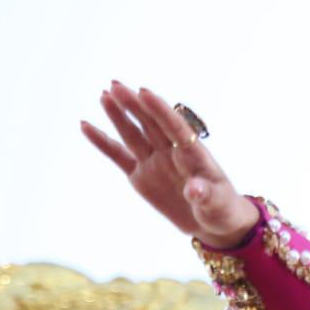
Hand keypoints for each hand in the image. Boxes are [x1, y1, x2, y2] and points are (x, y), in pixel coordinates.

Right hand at [80, 80, 259, 245]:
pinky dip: (102, 142)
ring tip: (105, 94)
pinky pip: (118, 156)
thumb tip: (194, 189)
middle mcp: (172, 153)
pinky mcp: (140, 175)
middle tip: (115, 84)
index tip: (145, 92)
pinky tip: (86, 126)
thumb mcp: (217, 204)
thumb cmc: (222, 210)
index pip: (175, 128)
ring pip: (133, 134)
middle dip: (134, 104)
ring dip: (119, 115)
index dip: (161, 110)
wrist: (213, 224)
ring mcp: (154, 162)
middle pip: (151, 124)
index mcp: (194, 155)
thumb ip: (205, 195)